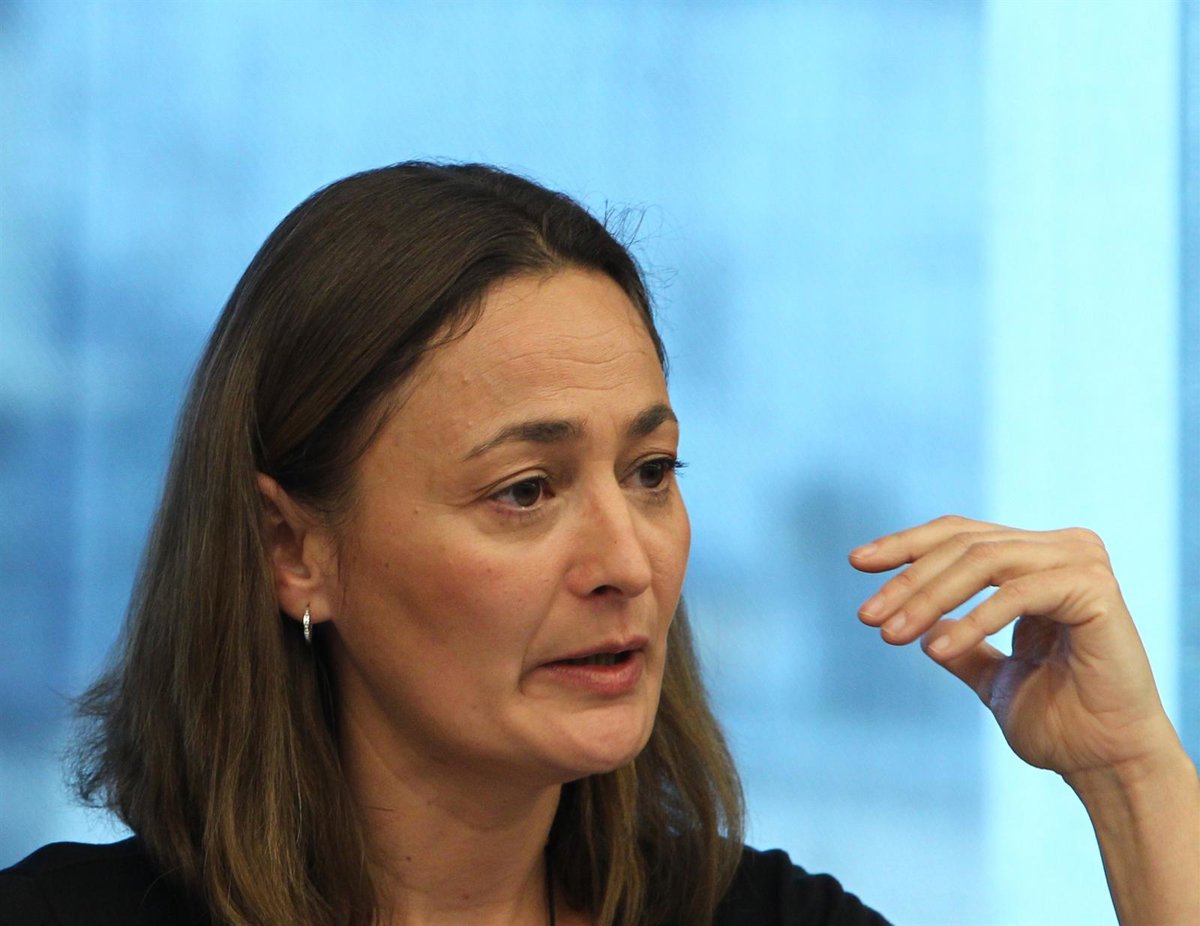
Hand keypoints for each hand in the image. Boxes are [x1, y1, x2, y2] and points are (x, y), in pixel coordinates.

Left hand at [849, 515, 1177, 782]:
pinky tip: (935, 650)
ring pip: (982, 561)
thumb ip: (960, 641)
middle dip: (907, 580)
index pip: (959, 535)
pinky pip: (1016, 593)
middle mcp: (1062, 549)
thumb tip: (918, 622)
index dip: (905, 546)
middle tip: (868, 616)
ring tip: (892, 635)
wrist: (1105, 764)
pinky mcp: (1094, 588)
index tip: (857, 564)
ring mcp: (1081, 563)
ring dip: (928, 598)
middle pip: (963, 544)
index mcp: (1038, 560)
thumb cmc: (1058, 722)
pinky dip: (971, 621)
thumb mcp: (992, 673)